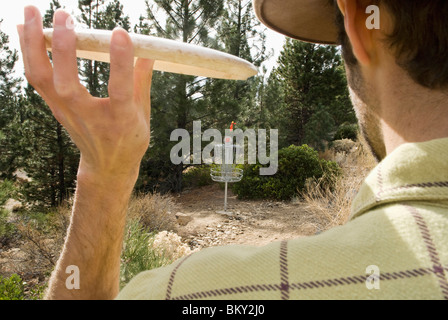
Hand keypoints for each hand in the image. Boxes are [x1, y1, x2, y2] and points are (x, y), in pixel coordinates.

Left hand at [17, 6, 153, 180]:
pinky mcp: (54, 107)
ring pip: (41, 77)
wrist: (106, 166)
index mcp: (119, 120)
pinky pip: (35, 77)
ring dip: (34, 43)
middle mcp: (88, 116)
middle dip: (63, 47)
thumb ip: (142, 79)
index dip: (120, 62)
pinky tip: (24, 26)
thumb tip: (148, 49)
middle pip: (66, 82)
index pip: (119, 90)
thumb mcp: (143, 114)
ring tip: (32, 10)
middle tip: (65, 14)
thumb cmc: (128, 139)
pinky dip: (28, 51)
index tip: (121, 33)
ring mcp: (66, 112)